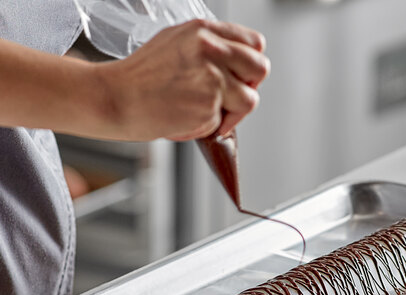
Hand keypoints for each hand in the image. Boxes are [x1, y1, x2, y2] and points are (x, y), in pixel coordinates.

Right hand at [96, 19, 269, 140]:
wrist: (118, 98)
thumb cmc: (141, 77)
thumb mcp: (176, 43)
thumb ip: (208, 48)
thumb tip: (233, 63)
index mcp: (204, 31)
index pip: (254, 43)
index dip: (249, 64)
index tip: (238, 77)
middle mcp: (212, 49)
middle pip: (260, 68)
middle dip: (250, 87)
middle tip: (230, 98)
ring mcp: (212, 77)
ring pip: (249, 99)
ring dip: (234, 112)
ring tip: (207, 111)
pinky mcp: (209, 104)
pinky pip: (227, 121)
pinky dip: (213, 126)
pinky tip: (190, 118)